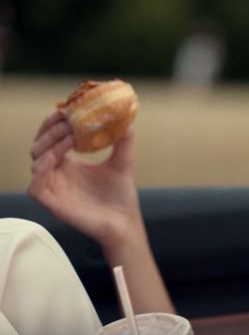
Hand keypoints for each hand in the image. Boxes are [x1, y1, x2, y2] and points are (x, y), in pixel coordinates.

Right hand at [28, 111, 142, 249]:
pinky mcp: (53, 205)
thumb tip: (127, 116)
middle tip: (68, 122)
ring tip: (69, 137)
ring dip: (49, 144)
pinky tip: (56, 158)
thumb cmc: (120, 197)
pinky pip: (35, 186)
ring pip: (35, 161)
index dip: (54, 122)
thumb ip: (123, 139)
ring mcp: (54, 190)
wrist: (126, 224)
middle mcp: (57, 175)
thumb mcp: (122, 161)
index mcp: (67, 164)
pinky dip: (41, 169)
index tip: (67, 110)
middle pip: (38, 145)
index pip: (49, 137)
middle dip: (50, 130)